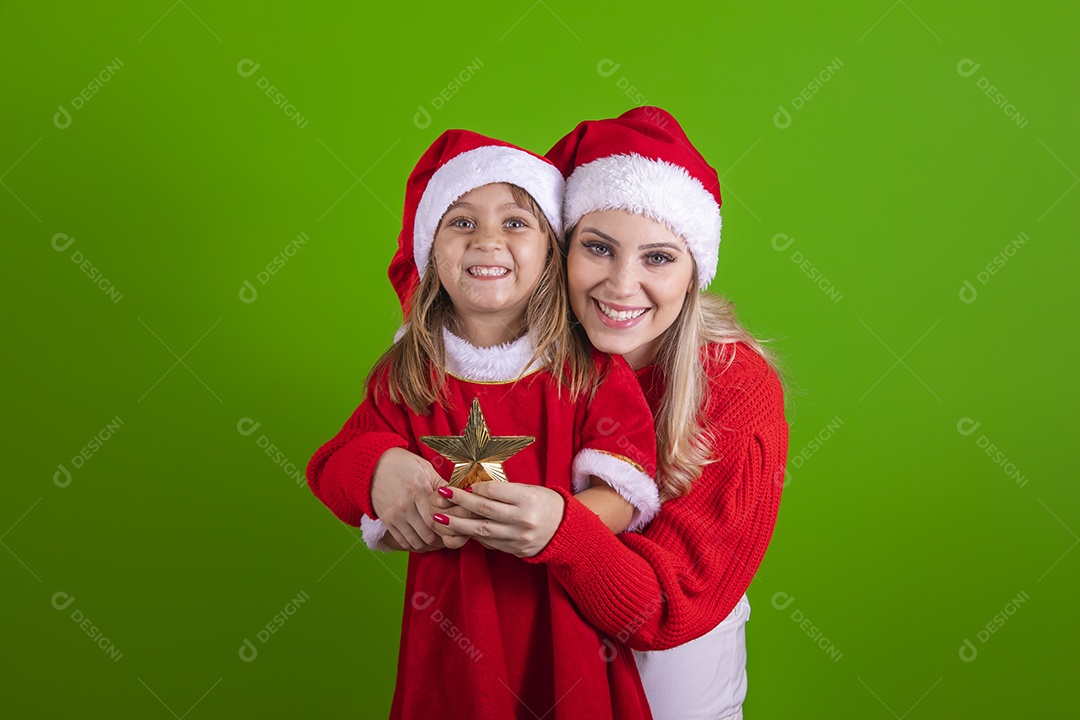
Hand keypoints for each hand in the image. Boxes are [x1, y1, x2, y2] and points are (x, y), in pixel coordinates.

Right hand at [370, 448, 465, 551]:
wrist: (373, 465)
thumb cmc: (403, 464)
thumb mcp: (426, 468)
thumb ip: (442, 485)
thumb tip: (461, 495)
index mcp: (419, 491)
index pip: (438, 520)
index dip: (451, 529)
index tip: (459, 529)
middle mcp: (406, 506)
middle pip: (429, 535)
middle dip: (443, 540)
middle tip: (452, 538)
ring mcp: (395, 516)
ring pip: (417, 542)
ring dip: (431, 546)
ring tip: (440, 541)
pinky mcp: (387, 522)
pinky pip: (404, 542)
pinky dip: (416, 546)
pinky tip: (425, 541)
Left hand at [431, 482, 565, 557]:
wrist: (565, 530)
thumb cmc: (545, 504)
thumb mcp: (530, 490)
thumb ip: (505, 491)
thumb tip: (475, 488)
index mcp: (528, 499)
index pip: (495, 491)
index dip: (475, 487)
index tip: (461, 485)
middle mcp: (522, 519)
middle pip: (484, 510)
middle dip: (460, 502)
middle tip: (441, 495)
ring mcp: (518, 537)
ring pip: (482, 530)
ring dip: (458, 524)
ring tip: (440, 518)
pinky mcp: (514, 550)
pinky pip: (489, 542)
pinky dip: (473, 535)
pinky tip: (459, 529)